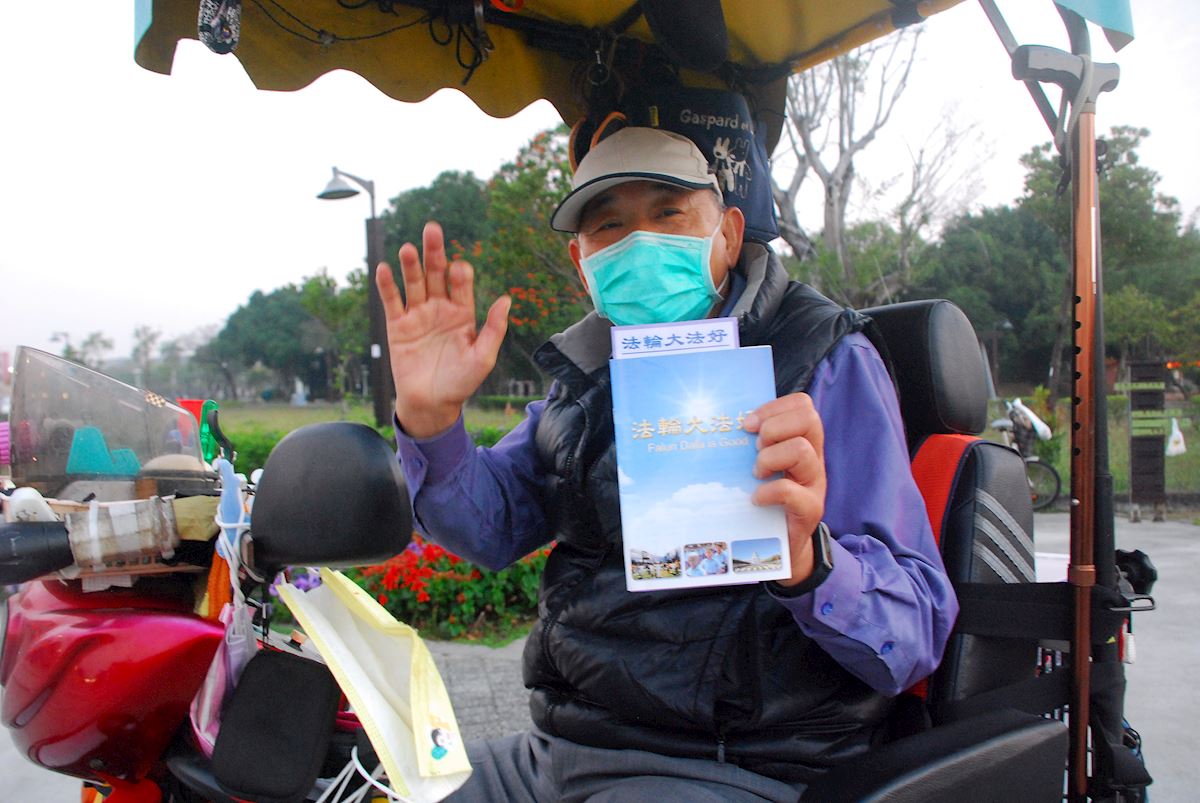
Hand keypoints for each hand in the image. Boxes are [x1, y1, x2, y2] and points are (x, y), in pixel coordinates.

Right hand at [376, 221, 510, 437]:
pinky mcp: (398, 326)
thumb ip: (494, 329)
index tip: (459, 269)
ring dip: (410, 264)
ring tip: (408, 248)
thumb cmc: (461, 382)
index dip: (460, 274)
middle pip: (436, 273)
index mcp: (463, 313)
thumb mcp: (483, 357)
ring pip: (414, 283)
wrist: (432, 403)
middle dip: (434, 252)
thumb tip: (506, 299)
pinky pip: (392, 301)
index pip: (461, 284)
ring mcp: (418, 315)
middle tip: (432, 229)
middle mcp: (440, 308)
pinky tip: (385, 269)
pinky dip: (387, 285)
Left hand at [742, 393, 825, 585]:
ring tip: (757, 474)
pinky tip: (756, 499)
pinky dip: (768, 492)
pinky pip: (790, 491)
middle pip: (808, 419)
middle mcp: (815, 458)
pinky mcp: (810, 510)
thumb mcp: (764, 465)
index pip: (802, 405)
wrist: (783, 545)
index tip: (747, 424)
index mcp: (804, 441)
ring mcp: (815, 483)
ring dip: (769, 458)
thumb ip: (755, 445)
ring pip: (801, 450)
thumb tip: (723, 425)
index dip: (773, 408)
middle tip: (756, 448)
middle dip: (774, 428)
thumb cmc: (767, 498)